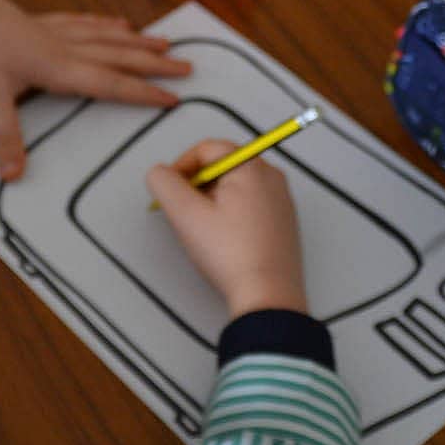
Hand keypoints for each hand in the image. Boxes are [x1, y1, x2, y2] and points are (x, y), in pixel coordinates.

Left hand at [0, 0, 191, 178]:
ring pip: (107, 37)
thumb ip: (6, 136)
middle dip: (154, 65)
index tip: (172, 100)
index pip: (110, 84)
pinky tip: (119, 23)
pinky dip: (106, 25)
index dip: (142, 93)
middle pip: (118, 57)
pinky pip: (85, 23)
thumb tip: (12, 176)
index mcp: (59, 68)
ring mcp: (56, 31)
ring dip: (138, 43)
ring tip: (166, 45)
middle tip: (188, 68)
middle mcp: (65, 48)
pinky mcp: (44, 22)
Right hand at [146, 140, 307, 317]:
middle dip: (196, 185)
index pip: (208, 148)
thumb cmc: (228, 252)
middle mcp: (272, 178)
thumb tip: (160, 173)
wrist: (267, 295)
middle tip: (182, 212)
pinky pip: (250, 206)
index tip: (168, 191)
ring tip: (201, 229)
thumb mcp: (185, 214)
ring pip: (236, 187)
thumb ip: (164, 183)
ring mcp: (282, 202)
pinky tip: (222, 241)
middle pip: (223, 166)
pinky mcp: (284, 225)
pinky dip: (230, 215)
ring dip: (211, 200)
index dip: (181, 165)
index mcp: (251, 167)